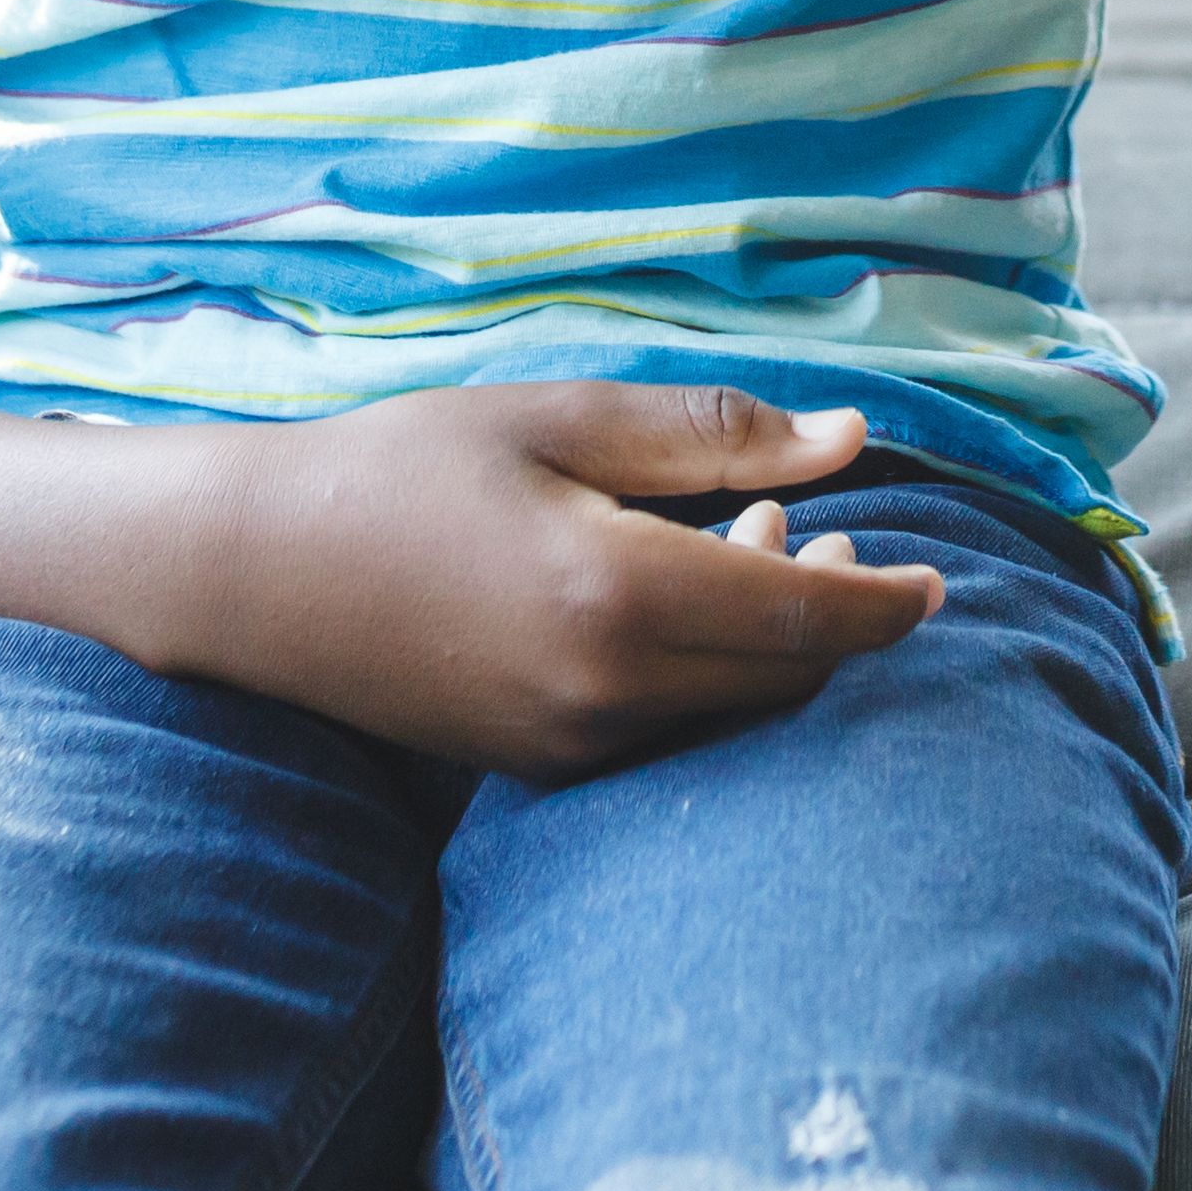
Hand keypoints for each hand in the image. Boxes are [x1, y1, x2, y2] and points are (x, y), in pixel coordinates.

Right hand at [171, 383, 944, 778]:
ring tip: (750, 548)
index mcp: (618, 594)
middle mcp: (604, 695)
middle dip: (833, 621)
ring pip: (728, 716)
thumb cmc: (403, 469)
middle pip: (782, 682)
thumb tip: (850, 440)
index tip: (936, 584)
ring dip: (766, 646)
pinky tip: (675, 602)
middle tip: (829, 542)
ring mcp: (569, 747)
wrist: (255, 574)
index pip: (806, 622)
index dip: (889, 607)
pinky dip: (704, 678)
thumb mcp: (559, 420)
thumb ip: (710, 435)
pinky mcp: (539, 770)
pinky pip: (667, 736)